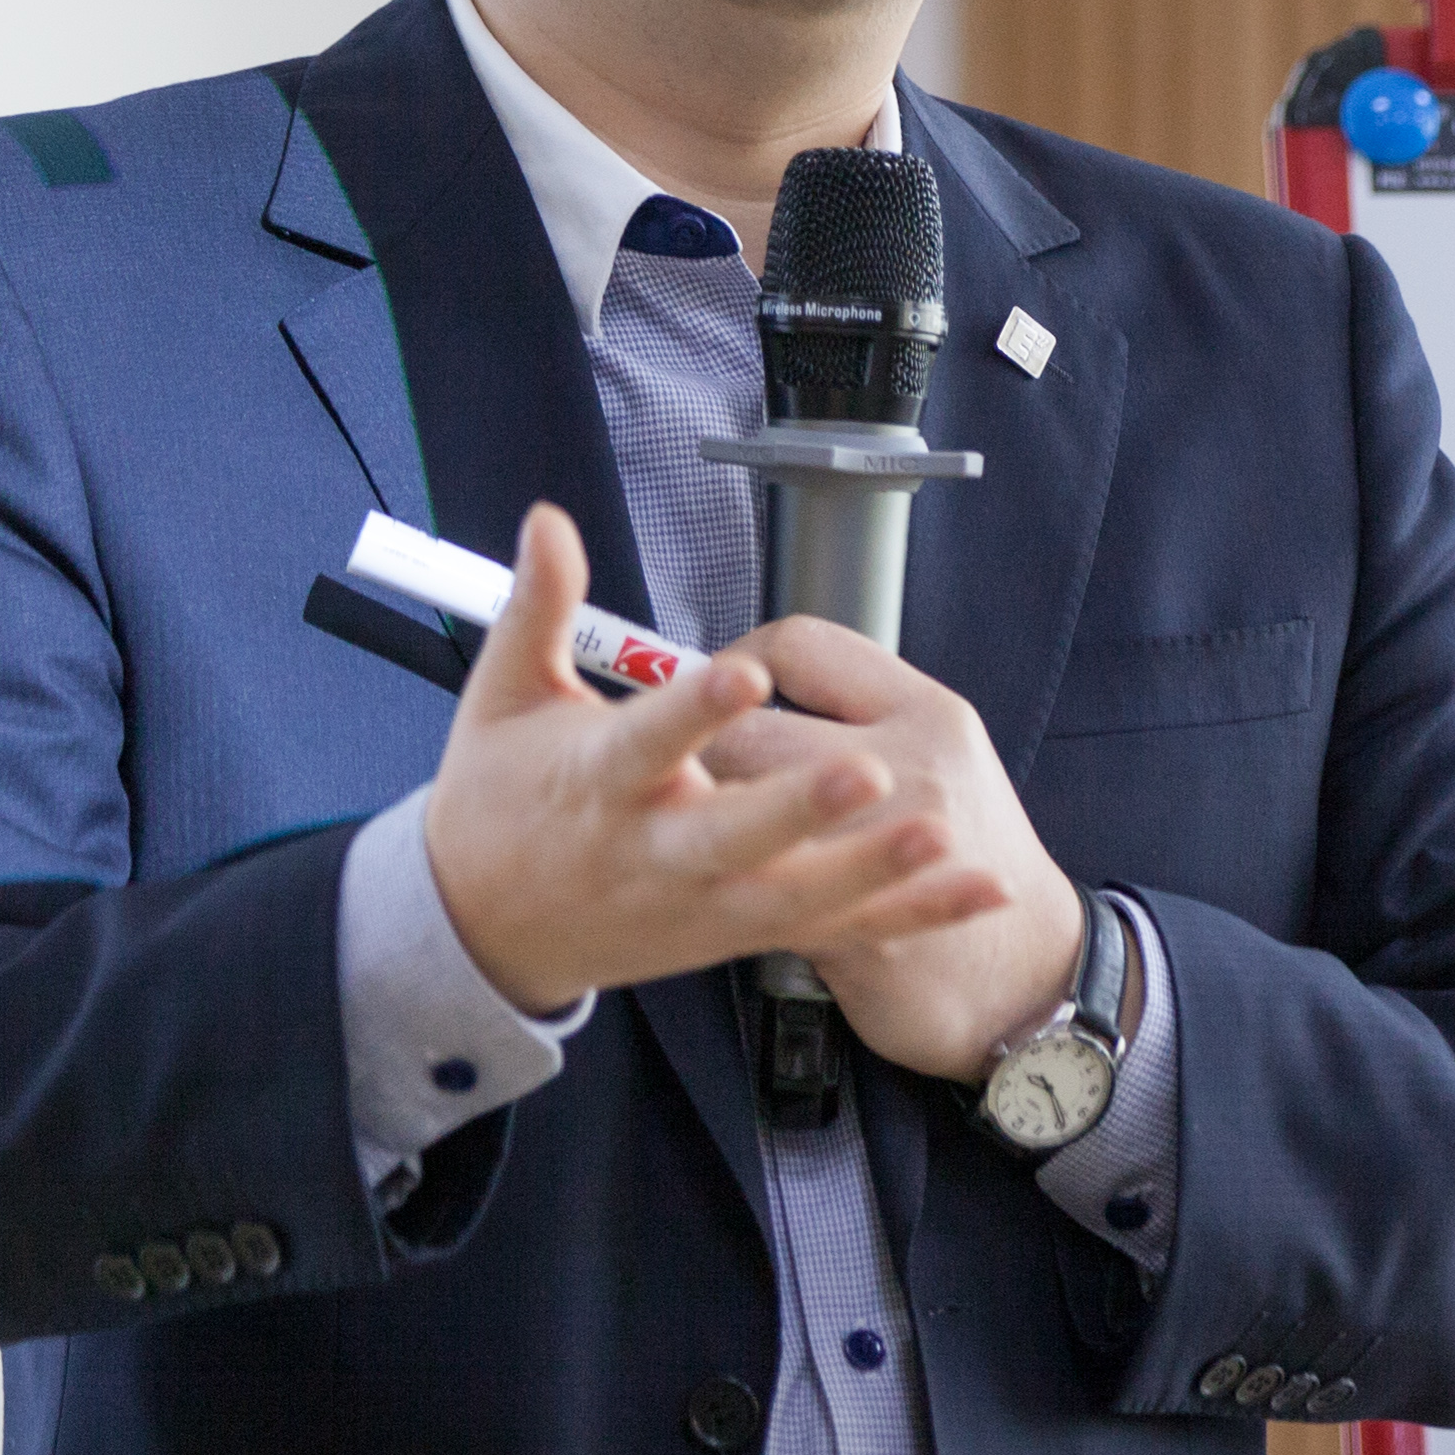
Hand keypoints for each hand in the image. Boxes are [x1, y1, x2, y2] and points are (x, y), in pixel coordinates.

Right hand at [422, 505, 1003, 1014]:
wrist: (480, 931)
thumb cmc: (497, 802)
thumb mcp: (501, 698)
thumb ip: (539, 608)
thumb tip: (548, 519)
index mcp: (594, 784)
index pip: (645, 743)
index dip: (693, 710)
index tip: (742, 674)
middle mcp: (651, 852)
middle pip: (730, 837)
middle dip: (799, 807)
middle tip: (867, 774)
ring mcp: (700, 904)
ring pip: (792, 895)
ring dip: (868, 869)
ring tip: (937, 834)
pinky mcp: (736, 935)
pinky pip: (834, 928)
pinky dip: (908, 914)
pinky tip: (974, 890)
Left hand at [697, 618, 1083, 1082]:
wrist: (1026, 973)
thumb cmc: (976, 852)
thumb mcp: (945, 752)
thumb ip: (864, 713)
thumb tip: (762, 691)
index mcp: (929, 714)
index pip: (804, 647)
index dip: (744, 661)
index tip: (727, 689)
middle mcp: (904, 769)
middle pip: (754, 728)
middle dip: (706, 746)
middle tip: (690, 764)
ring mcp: (873, 851)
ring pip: (738, 808)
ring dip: (700, 814)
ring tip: (694, 819)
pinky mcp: (843, 925)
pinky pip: (750, 883)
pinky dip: (723, 877)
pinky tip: (722, 878)